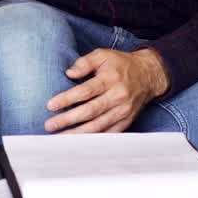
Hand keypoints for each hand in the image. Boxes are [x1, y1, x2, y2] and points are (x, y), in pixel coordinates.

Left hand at [44, 48, 169, 133]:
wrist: (148, 75)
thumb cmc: (121, 64)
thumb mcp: (103, 55)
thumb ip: (85, 62)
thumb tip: (69, 73)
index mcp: (111, 79)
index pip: (86, 91)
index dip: (67, 99)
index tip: (50, 105)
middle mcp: (118, 96)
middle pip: (90, 111)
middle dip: (68, 119)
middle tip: (50, 125)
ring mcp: (123, 111)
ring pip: (98, 126)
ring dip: (77, 133)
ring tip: (60, 138)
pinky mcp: (126, 121)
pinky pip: (109, 133)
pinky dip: (94, 139)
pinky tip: (79, 142)